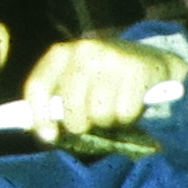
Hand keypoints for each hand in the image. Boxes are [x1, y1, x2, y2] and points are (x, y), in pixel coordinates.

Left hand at [26, 36, 180, 138]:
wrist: (150, 58)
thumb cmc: (105, 79)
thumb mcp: (77, 82)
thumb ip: (58, 103)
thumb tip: (45, 133)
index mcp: (61, 53)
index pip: (38, 86)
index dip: (39, 116)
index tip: (48, 137)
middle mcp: (84, 50)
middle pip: (71, 107)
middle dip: (80, 124)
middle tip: (92, 120)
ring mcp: (111, 57)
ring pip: (99, 114)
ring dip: (107, 121)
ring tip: (113, 107)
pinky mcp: (137, 68)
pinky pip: (124, 113)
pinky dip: (128, 117)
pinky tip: (130, 102)